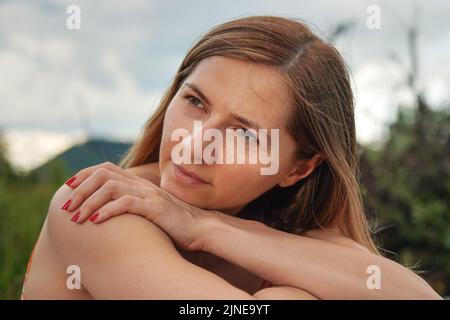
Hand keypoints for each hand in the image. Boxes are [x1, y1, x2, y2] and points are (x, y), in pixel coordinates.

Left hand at [61, 161, 214, 250]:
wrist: (200, 227)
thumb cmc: (174, 222)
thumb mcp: (150, 208)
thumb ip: (133, 203)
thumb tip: (111, 208)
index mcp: (140, 183)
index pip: (107, 168)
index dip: (84, 174)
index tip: (69, 186)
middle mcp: (142, 184)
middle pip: (104, 175)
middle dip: (81, 189)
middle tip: (67, 206)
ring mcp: (149, 194)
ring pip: (110, 188)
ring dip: (89, 202)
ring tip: (77, 217)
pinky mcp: (155, 208)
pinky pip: (126, 204)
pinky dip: (107, 211)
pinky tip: (96, 222)